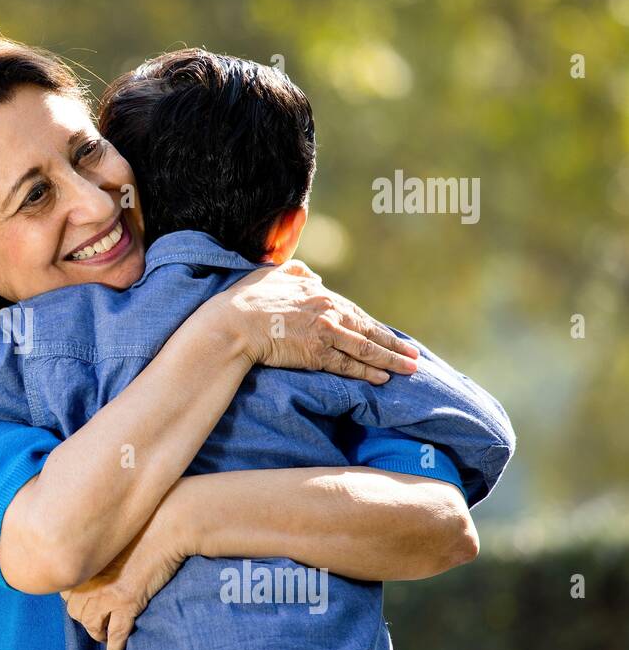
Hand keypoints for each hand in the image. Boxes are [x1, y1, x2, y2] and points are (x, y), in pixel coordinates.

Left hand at [61, 527, 184, 649]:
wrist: (165, 528)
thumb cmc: (142, 527)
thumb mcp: (110, 538)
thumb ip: (97, 553)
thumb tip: (96, 566)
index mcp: (83, 561)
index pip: (65, 590)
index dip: (74, 598)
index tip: (82, 600)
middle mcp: (89, 579)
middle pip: (74, 611)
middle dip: (84, 618)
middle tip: (96, 620)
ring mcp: (106, 593)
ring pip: (91, 625)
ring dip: (97, 633)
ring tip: (105, 635)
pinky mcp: (127, 604)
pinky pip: (116, 635)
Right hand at [218, 259, 418, 384]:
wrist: (234, 324)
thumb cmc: (247, 298)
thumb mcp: (273, 273)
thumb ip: (296, 271)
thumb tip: (312, 275)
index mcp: (320, 294)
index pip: (355, 313)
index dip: (375, 327)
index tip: (391, 336)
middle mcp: (328, 313)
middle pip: (368, 331)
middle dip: (394, 345)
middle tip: (414, 356)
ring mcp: (324, 334)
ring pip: (365, 349)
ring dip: (390, 360)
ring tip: (409, 369)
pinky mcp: (316, 354)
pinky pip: (348, 365)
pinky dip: (367, 372)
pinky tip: (382, 378)